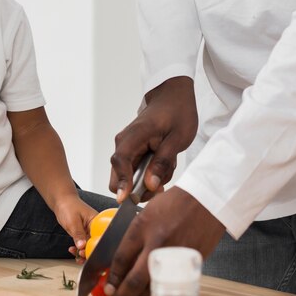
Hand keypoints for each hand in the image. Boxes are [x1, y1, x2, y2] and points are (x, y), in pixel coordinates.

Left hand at [52, 195, 97, 261]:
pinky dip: (78, 249)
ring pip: (89, 246)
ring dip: (82, 252)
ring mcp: (88, 231)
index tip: (86, 252)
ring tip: (75, 253)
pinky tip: (72, 250)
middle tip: (79, 254)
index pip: (100, 237)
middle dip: (88, 251)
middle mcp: (94, 227)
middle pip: (95, 243)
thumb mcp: (73, 221)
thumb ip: (78, 234)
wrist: (61, 201)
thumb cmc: (68, 206)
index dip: (95, 247)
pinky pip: (83, 244)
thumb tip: (82, 246)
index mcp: (96, 221)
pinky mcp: (82, 233)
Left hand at [103, 187, 225, 295]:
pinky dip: (159, 290)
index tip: (108, 285)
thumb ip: (135, 235)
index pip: (121, 259)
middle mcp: (156, 243)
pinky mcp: (189, 264)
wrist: (205, 201)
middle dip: (123, 294)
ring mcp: (174, 256)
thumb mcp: (147, 213)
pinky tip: (152, 290)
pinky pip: (170, 283)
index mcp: (142, 227)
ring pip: (153, 286)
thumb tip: (123, 259)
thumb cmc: (174, 204)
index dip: (112, 276)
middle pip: (135, 279)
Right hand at [110, 76, 197, 201]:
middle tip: (161, 185)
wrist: (172, 96)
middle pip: (119, 176)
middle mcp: (123, 143)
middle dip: (138, 187)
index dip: (121, 182)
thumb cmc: (176, 112)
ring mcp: (126, 148)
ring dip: (147, 180)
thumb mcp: (177, 138)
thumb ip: (163, 162)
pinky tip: (162, 163)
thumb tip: (150, 185)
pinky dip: (149, 173)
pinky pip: (135, 171)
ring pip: (128, 177)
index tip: (126, 199)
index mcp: (133, 136)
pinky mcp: (131, 151)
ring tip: (167, 167)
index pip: (120, 162)